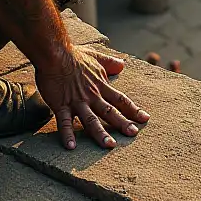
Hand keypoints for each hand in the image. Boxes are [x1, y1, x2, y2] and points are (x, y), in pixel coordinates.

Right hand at [34, 44, 149, 150]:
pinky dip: (68, 134)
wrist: (55, 54)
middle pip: (110, 112)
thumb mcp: (97, 57)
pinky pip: (65, 122)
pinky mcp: (61, 105)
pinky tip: (71, 147)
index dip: (133, 109)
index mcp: (100, 86)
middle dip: (122, 123)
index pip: (120, 100)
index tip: (145, 119)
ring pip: (91, 120)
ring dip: (100, 134)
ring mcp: (77, 102)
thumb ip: (110, 63)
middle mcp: (92, 96)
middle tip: (133, 134)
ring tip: (109, 146)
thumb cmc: (74, 55)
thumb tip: (123, 64)